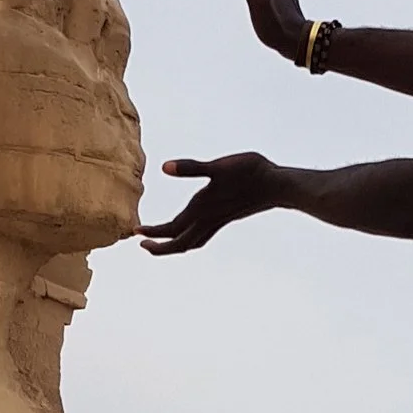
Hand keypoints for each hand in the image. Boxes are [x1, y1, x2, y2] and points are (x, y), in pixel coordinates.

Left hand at [138, 151, 283, 254]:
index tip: (135, 231)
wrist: (278, 185)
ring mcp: (218, 220)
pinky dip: (190, 238)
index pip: (172, 229)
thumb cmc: (250, 172)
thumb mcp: (219, 166)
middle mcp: (208, 219)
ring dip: (174, 244)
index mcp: (202, 208)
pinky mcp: (226, 217)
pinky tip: (190, 229)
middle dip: (159, 246)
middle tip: (141, 243)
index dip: (153, 232)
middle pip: (180, 243)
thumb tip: (165, 167)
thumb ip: (192, 168)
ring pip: (192, 242)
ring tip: (160, 241)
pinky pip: (202, 235)